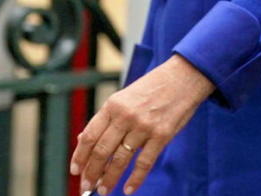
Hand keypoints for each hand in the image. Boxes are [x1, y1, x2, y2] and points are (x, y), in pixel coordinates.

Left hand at [71, 54, 214, 194]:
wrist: (184, 76)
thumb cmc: (154, 86)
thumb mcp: (125, 96)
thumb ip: (107, 118)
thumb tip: (84, 139)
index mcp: (113, 105)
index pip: (89, 136)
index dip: (79, 156)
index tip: (75, 171)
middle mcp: (125, 116)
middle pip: (101, 151)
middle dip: (91, 173)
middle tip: (86, 187)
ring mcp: (144, 126)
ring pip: (120, 160)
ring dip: (109, 179)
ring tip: (104, 191)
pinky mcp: (162, 135)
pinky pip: (144, 162)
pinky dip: (135, 179)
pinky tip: (128, 189)